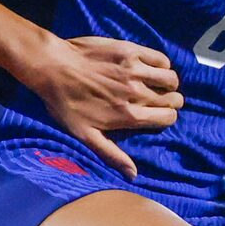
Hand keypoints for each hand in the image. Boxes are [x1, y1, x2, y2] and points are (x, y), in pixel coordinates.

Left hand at [8, 34, 184, 176]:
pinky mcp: (130, 50)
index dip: (167, 117)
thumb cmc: (64, 103)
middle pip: (173, 99)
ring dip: (169, 83)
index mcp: (128, 115)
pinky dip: (162, 64)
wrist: (52, 67)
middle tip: (161, 99)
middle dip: (171, 101)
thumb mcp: (84, 134)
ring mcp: (134, 70)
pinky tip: (152, 67)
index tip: (160, 114)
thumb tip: (133, 175)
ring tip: (159, 84)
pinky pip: (160, 58)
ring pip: (171, 78)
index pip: (168, 118)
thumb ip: (112, 154)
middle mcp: (136, 93)